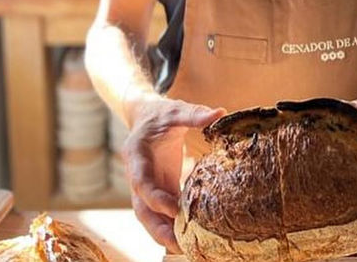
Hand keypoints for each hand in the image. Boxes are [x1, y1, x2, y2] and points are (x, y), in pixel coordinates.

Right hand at [123, 96, 222, 251]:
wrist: (147, 118)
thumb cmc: (162, 115)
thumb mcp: (176, 110)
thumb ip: (194, 114)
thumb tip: (220, 113)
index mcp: (136, 155)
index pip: (142, 181)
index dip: (155, 197)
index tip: (173, 209)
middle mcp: (137, 176)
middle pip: (141, 208)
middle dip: (157, 227)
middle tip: (177, 244)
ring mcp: (145, 187)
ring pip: (149, 216)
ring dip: (163, 233)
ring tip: (183, 250)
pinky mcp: (157, 191)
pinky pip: (160, 213)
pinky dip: (170, 226)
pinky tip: (185, 240)